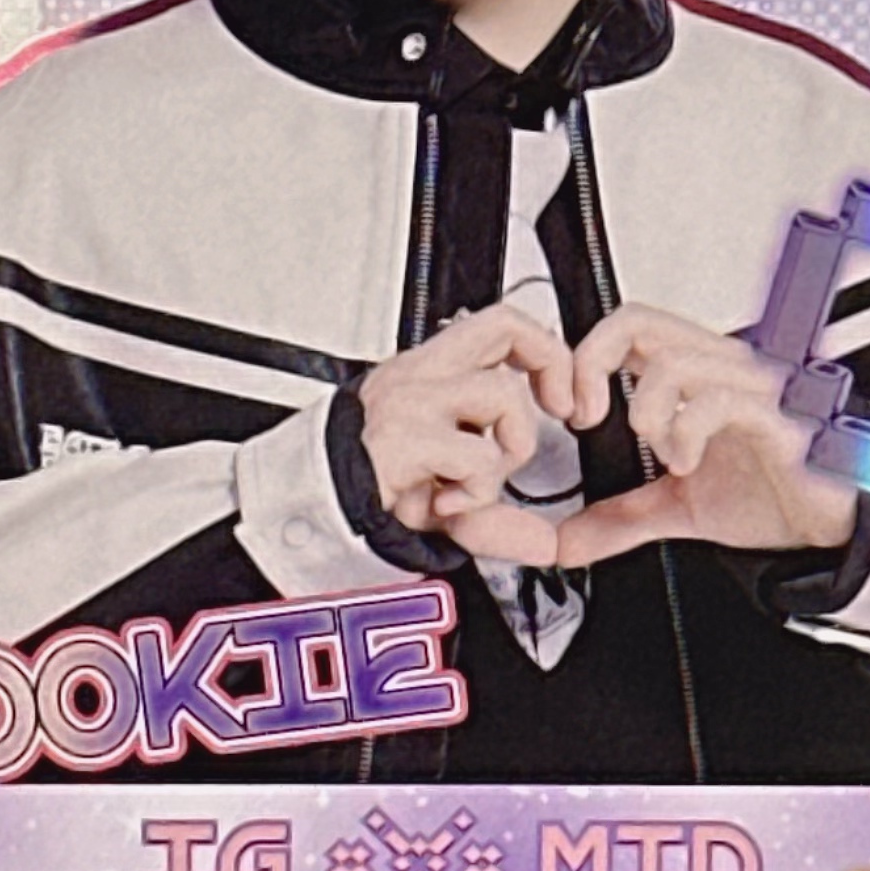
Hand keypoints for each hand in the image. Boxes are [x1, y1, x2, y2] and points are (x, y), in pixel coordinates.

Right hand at [355, 302, 575, 567]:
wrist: (307, 514)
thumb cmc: (362, 494)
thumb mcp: (438, 493)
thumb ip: (493, 510)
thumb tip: (545, 544)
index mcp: (425, 374)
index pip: (498, 326)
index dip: (544, 351)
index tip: (560, 396)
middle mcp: (418, 376)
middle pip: (506, 326)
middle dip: (552, 365)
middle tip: (562, 411)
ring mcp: (411, 402)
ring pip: (502, 396)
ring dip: (507, 452)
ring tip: (477, 481)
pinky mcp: (405, 436)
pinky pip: (476, 455)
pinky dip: (477, 490)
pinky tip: (449, 503)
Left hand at [552, 304, 856, 567]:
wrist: (829, 528)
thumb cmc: (772, 494)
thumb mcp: (679, 506)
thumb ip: (621, 517)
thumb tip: (567, 540)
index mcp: (696, 374)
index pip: (629, 326)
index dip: (586, 358)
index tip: (571, 410)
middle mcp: (721, 367)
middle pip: (639, 322)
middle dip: (593, 365)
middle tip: (586, 416)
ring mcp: (751, 387)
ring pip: (672, 362)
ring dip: (647, 412)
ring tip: (661, 453)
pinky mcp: (776, 416)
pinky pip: (720, 401)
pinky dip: (686, 433)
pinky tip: (686, 463)